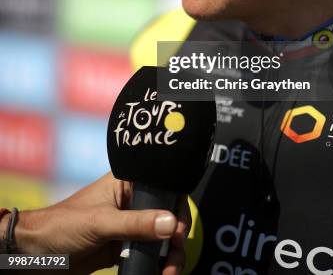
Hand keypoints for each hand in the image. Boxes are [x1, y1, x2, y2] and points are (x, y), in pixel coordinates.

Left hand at [13, 172, 190, 274]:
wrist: (36, 254)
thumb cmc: (63, 225)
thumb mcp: (101, 223)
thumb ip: (136, 224)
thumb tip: (172, 225)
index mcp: (128, 182)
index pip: (163, 189)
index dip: (177, 209)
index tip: (180, 232)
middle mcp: (132, 201)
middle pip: (167, 216)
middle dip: (176, 239)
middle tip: (175, 259)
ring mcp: (129, 225)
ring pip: (160, 238)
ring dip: (168, 256)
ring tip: (168, 273)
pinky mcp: (123, 246)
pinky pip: (148, 254)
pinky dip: (156, 264)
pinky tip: (158, 273)